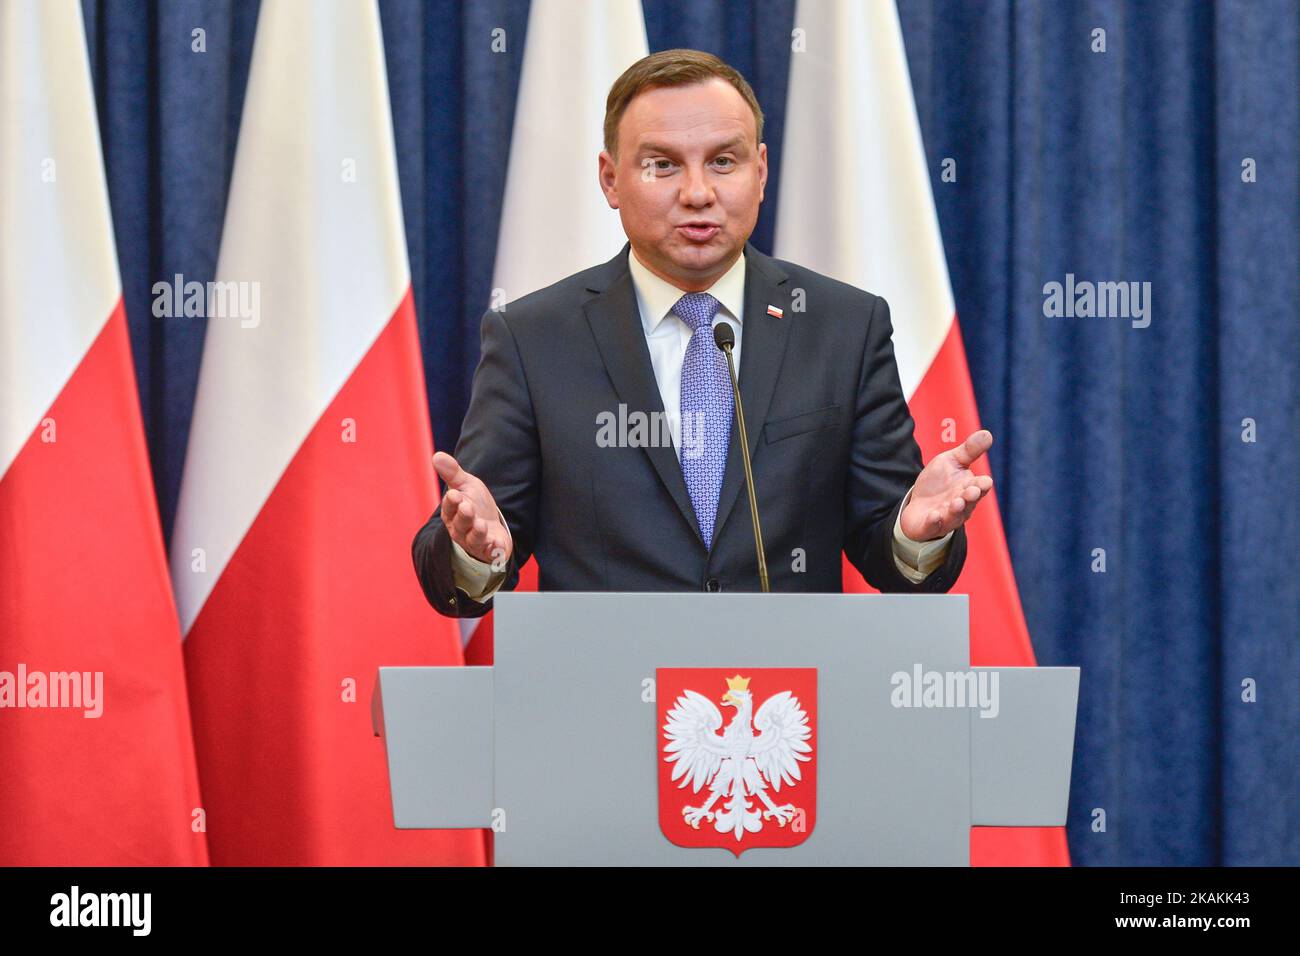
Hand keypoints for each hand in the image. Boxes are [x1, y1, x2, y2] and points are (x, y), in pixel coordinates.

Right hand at [432, 451, 511, 566]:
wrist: (492, 528)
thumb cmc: (476, 505)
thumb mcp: (467, 486)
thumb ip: (453, 473)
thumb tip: (437, 455)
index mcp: (452, 513)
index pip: (449, 508)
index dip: (452, 502)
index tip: (455, 494)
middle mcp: (460, 529)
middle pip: (460, 524)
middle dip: (464, 516)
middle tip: (467, 506)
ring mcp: (475, 541)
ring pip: (473, 538)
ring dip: (477, 533)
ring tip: (481, 525)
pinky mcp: (489, 550)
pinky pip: (490, 552)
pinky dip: (493, 550)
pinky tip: (496, 546)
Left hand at [899, 430, 993, 541]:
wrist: (917, 504)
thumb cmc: (939, 483)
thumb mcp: (951, 462)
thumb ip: (968, 451)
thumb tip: (987, 433)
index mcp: (969, 488)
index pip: (980, 487)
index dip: (982, 485)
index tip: (983, 481)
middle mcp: (962, 505)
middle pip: (970, 502)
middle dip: (970, 497)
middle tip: (971, 491)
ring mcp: (948, 517)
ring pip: (955, 515)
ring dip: (956, 509)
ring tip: (956, 502)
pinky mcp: (931, 525)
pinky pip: (934, 526)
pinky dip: (935, 521)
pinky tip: (934, 516)